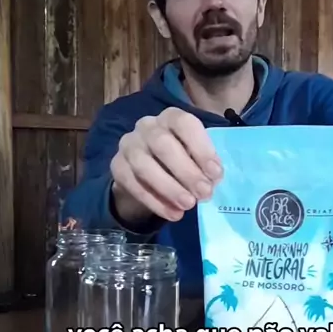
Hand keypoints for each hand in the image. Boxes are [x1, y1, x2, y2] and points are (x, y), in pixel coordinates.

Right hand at [110, 107, 222, 222]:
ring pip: (144, 165)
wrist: (147, 174)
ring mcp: (129, 145)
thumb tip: (213, 179)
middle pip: (162, 144)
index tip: (215, 173)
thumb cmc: (180, 158)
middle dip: (186, 171)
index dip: (201, 148)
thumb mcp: (195, 155)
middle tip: (204, 193)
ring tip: (188, 205)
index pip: (184, 123)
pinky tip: (173, 213)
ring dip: (169, 188)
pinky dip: (155, 201)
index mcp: (171, 118)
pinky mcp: (117, 166)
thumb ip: (204, 163)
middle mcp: (147, 126)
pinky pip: (133, 184)